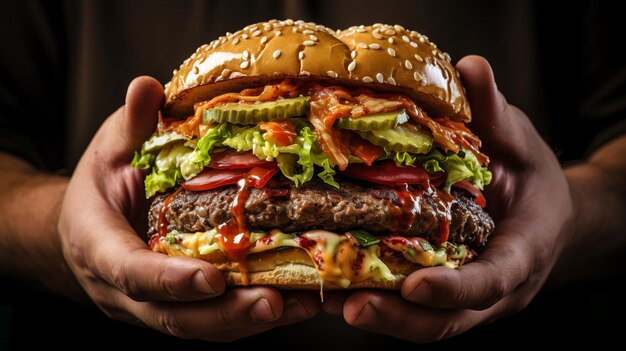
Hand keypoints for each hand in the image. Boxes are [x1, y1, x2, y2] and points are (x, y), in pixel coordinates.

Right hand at [58, 77, 317, 340]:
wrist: (86, 226)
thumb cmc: (100, 184)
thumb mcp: (110, 149)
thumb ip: (131, 125)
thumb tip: (148, 86)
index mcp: (99, 246)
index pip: (129, 271)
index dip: (168, 280)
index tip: (210, 278)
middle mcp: (124, 290)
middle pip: (172, 317)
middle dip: (224, 313)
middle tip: (273, 302)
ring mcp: (150, 306)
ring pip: (198, 328)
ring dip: (248, 321)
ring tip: (300, 305)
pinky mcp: (177, 309)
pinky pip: (213, 324)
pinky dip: (252, 318)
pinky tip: (294, 303)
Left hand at [323, 56, 573, 341]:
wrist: (543, 214)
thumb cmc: (532, 177)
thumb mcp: (520, 143)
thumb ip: (495, 115)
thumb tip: (470, 67)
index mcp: (522, 252)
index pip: (493, 280)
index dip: (455, 288)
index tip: (415, 285)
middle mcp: (493, 287)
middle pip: (449, 319)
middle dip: (401, 318)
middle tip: (353, 308)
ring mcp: (466, 297)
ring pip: (425, 322)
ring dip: (380, 317)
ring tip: (330, 302)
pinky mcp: (441, 293)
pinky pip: (410, 308)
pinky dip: (376, 301)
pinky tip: (336, 287)